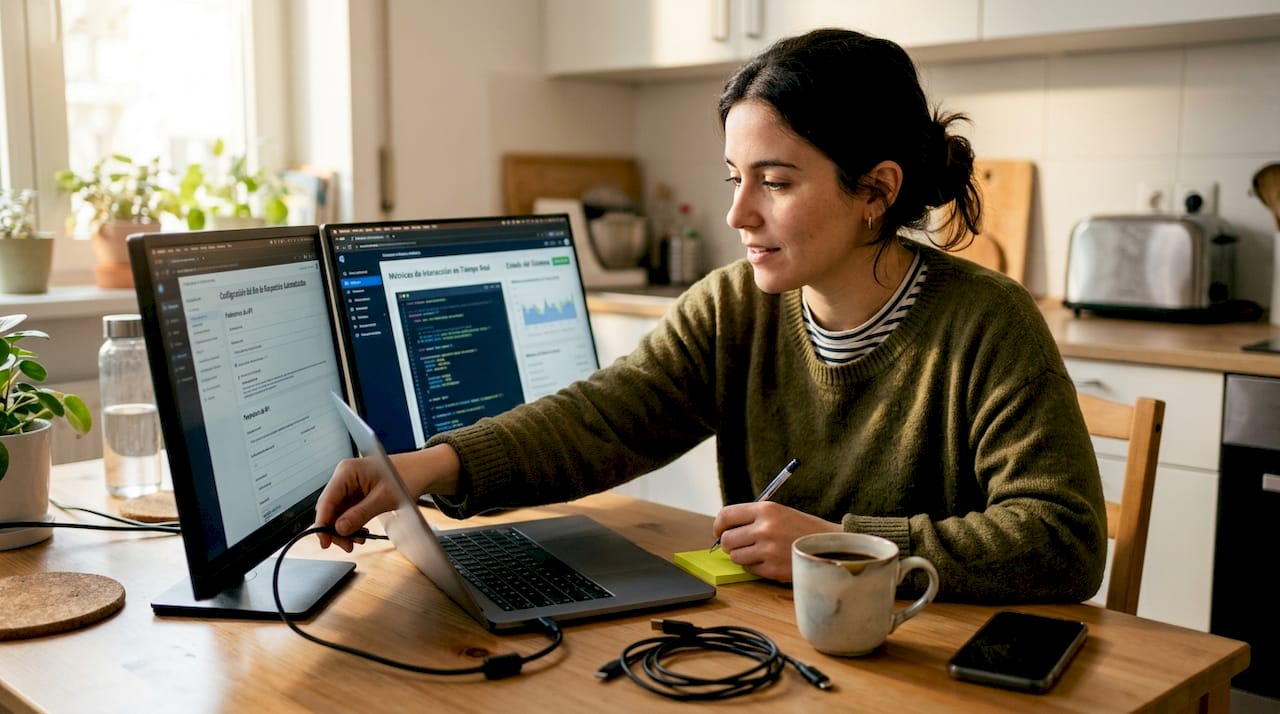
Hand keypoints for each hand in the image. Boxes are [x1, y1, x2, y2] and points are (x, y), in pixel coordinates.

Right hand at [314, 444, 460, 551]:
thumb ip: (360, 514)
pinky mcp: (356, 493)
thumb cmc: (406, 476)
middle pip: (330, 509)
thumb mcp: (383, 498)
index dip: (322, 523)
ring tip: (358, 540)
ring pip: (338, 513)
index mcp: (347, 471)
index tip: (324, 542)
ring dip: (345, 529)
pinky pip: (348, 512)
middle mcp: (344, 477)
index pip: (326, 500)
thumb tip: (340, 528)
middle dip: (336, 529)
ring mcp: (349, 485)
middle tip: (347, 545)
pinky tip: (361, 532)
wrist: (421, 471)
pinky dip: (352, 524)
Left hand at [711, 501, 840, 580]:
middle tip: (739, 544)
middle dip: (729, 544)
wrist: (829, 546)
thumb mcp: (779, 512)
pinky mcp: (773, 569)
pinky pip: (749, 569)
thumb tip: (724, 529)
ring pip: (735, 556)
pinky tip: (769, 560)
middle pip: (727, 539)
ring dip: (742, 556)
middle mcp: (764, 528)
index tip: (719, 531)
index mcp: (765, 509)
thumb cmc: (802, 528)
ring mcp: (768, 550)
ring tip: (757, 552)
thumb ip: (752, 517)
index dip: (718, 525)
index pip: (726, 515)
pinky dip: (755, 566)